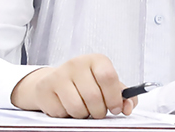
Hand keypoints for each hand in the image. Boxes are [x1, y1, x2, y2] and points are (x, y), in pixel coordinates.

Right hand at [10, 54, 137, 118]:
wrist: (54, 81)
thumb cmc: (85, 84)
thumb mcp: (106, 85)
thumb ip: (122, 96)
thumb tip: (128, 107)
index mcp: (95, 60)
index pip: (108, 77)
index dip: (114, 97)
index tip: (115, 108)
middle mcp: (76, 63)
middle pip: (93, 96)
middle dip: (99, 111)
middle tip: (98, 111)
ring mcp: (59, 74)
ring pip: (77, 107)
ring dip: (83, 114)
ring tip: (82, 108)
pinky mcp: (45, 87)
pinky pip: (61, 112)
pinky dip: (67, 115)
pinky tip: (66, 105)